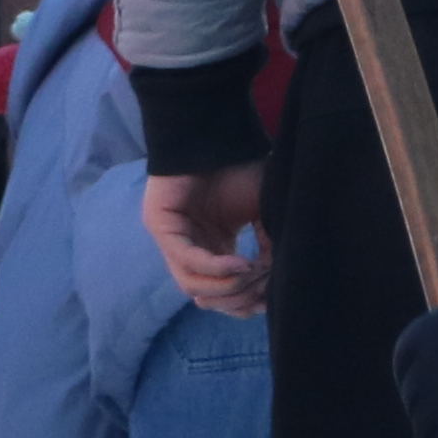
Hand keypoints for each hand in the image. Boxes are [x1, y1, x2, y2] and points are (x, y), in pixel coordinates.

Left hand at [141, 167, 274, 317]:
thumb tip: (275, 284)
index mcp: (214, 250)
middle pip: (208, 296)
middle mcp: (191, 250)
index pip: (223, 294)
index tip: (272, 296)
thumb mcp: (264, 214)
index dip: (247, 301)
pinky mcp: (161, 227)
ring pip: (192, 285)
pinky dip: (215, 267)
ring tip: (252, 273)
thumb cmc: (242, 170)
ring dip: (226, 287)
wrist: (218, 136)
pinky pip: (186, 259)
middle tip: (264, 284)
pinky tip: (240, 263)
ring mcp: (172, 240)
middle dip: (239, 296)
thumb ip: (270, 247)